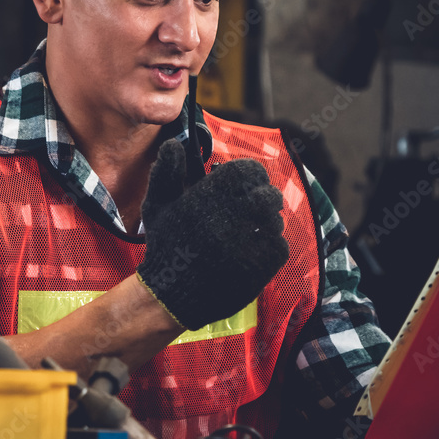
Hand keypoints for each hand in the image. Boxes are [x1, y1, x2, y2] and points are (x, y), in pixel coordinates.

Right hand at [136, 138, 288, 330]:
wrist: (170, 295)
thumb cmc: (166, 246)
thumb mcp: (158, 205)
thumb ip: (167, 172)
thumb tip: (173, 143)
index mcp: (213, 194)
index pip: (250, 171)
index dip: (251, 177)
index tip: (244, 187)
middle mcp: (235, 213)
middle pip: (269, 195)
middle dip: (262, 201)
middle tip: (249, 212)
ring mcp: (251, 240)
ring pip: (275, 221)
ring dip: (265, 225)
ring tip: (247, 235)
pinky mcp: (261, 264)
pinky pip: (279, 246)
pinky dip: (270, 247)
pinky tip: (251, 253)